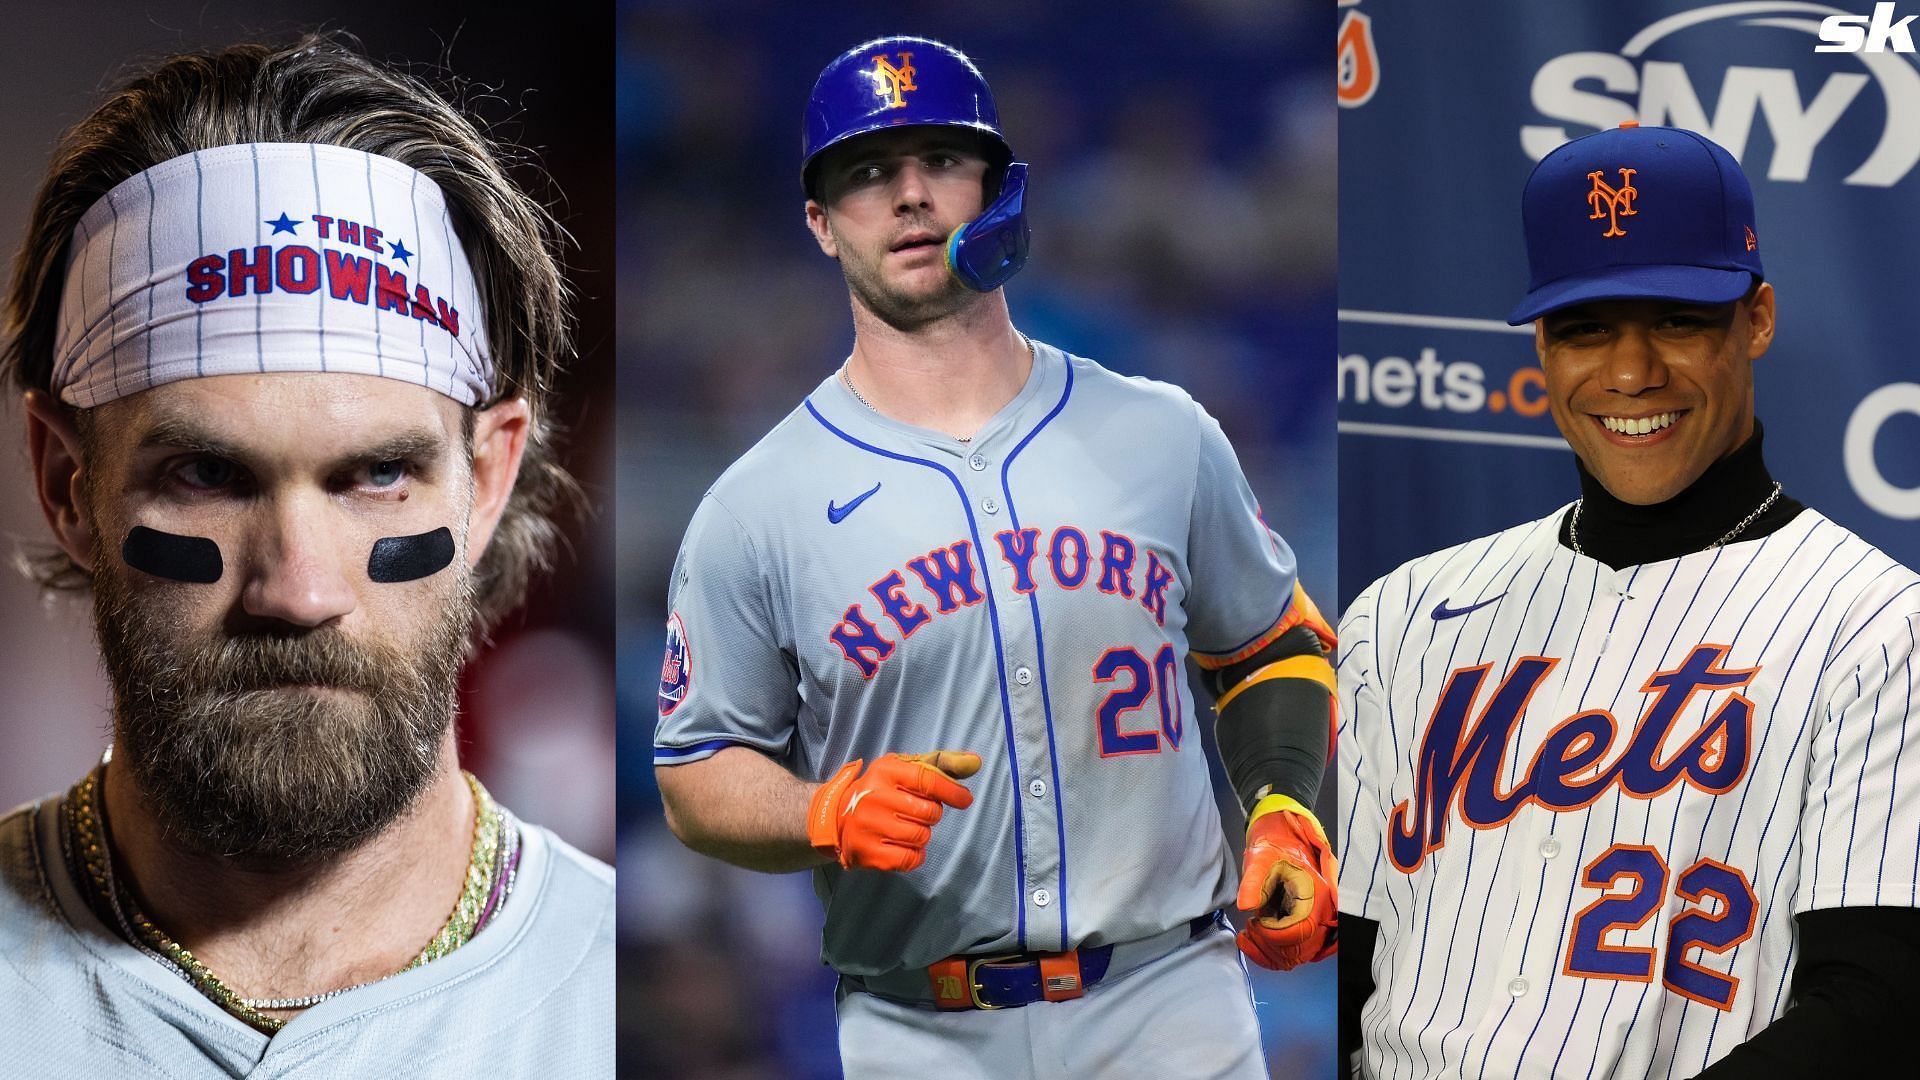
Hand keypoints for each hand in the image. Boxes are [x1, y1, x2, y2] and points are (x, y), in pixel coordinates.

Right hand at [806, 751, 980, 871]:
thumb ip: (941, 764)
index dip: (952, 792)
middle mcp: (874, 797)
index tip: (965, 800)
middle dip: (931, 814)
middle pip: (930, 812)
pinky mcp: (867, 853)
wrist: (835, 818)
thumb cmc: (880, 791)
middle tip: (914, 812)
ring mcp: (868, 827)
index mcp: (884, 771)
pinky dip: (914, 855)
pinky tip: (901, 845)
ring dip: (921, 835)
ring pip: (922, 837)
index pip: (928, 780)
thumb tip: (976, 762)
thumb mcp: (903, 769)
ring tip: (903, 827)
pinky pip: (910, 859)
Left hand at [1236, 796, 1338, 969]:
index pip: (1300, 931)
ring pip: (1295, 957)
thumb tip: (1245, 905)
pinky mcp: (1307, 934)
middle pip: (1298, 950)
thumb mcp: (1261, 859)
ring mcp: (1316, 927)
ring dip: (1267, 952)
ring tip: (1249, 932)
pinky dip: (1270, 956)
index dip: (1273, 934)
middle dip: (1269, 943)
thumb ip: (1254, 881)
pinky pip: (1293, 955)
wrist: (1283, 849)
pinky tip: (1250, 942)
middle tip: (1251, 925)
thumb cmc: (1274, 852)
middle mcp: (1323, 915)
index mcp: (1316, 896)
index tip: (1255, 921)